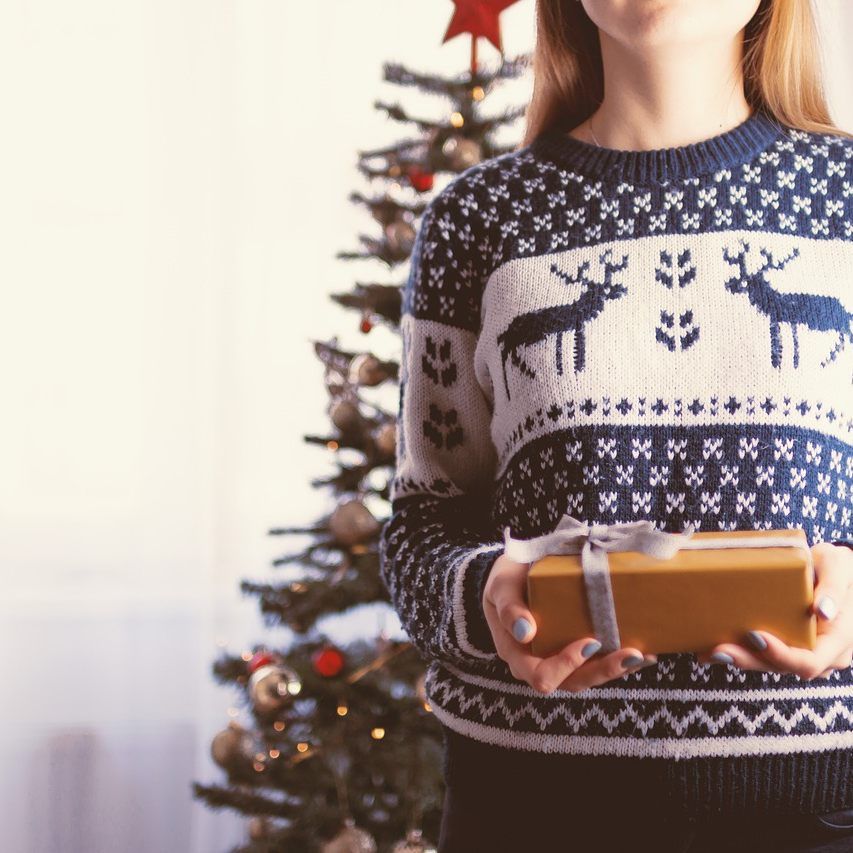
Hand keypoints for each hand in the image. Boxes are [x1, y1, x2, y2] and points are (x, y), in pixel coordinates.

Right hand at [482, 552, 656, 693]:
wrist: (513, 575)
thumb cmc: (505, 581)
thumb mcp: (501, 586)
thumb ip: (509, 607)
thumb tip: (525, 631)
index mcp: (517, 654)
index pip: (540, 675)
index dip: (566, 665)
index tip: (589, 643)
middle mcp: (537, 664)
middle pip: (572, 682)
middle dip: (604, 671)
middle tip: (632, 654)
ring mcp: (558, 660)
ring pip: (588, 677)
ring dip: (617, 669)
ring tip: (643, 655)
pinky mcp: (575, 652)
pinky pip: (597, 664)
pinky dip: (620, 661)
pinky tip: (644, 652)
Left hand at [697, 542, 852, 678]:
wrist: (839, 574)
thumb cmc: (840, 569)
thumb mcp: (839, 567)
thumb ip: (833, 587)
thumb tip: (822, 611)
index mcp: (837, 642)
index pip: (809, 661)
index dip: (781, 655)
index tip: (755, 636)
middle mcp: (821, 655)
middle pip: (781, 667)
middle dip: (748, 659)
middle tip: (718, 649)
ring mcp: (802, 653)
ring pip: (768, 664)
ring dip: (739, 658)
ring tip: (707, 651)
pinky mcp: (786, 645)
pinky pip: (763, 654)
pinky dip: (739, 650)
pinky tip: (710, 646)